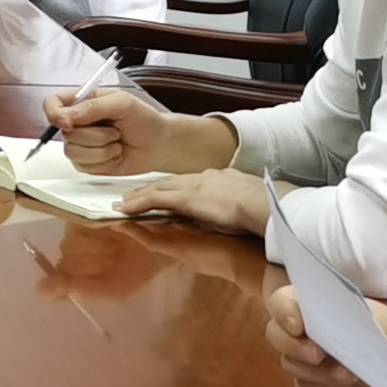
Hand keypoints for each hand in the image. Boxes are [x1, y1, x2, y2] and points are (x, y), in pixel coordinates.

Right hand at [46, 88, 237, 179]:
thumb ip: (92, 107)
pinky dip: (104, 161)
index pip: (52, 104)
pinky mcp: (87, 163)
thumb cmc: (144, 119)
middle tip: (115, 130)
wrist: (159, 144)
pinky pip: (83, 166)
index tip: (68, 122)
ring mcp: (81, 145)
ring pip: (73, 152)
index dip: (54, 114)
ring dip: (101, 149)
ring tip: (117, 142)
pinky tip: (116, 155)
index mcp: (82, 103)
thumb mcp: (121, 103)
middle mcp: (77, 124)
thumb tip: (65, 117)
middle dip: (94, 135)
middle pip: (64, 134)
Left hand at [115, 168, 269, 235]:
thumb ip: (233, 201)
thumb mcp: (245, 199)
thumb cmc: (262, 205)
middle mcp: (201, 178)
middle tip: (131, 194)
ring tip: (122, 202)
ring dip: (138, 196)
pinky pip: (154, 200)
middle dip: (149, 188)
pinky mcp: (185, 198)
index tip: (161, 191)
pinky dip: (138, 204)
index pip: (187, 182)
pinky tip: (126, 209)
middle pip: (168, 182)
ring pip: (157, 189)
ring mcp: (192, 187)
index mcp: (217, 178)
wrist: (264, 202)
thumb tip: (229, 206)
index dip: (171, 187)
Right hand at [264, 281, 386, 386]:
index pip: (281, 302)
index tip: (298, 326)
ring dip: (317, 371)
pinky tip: (343, 384)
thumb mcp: (367, 315)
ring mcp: (303, 360)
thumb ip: (339, 317)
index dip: (283, 312)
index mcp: (309, 305)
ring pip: (291, 365)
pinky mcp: (312, 386)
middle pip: (275, 336)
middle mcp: (299, 332)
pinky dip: (322, 386)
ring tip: (348, 374)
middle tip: (318, 354)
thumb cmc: (384, 328)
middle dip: (294, 346)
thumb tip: (322, 328)